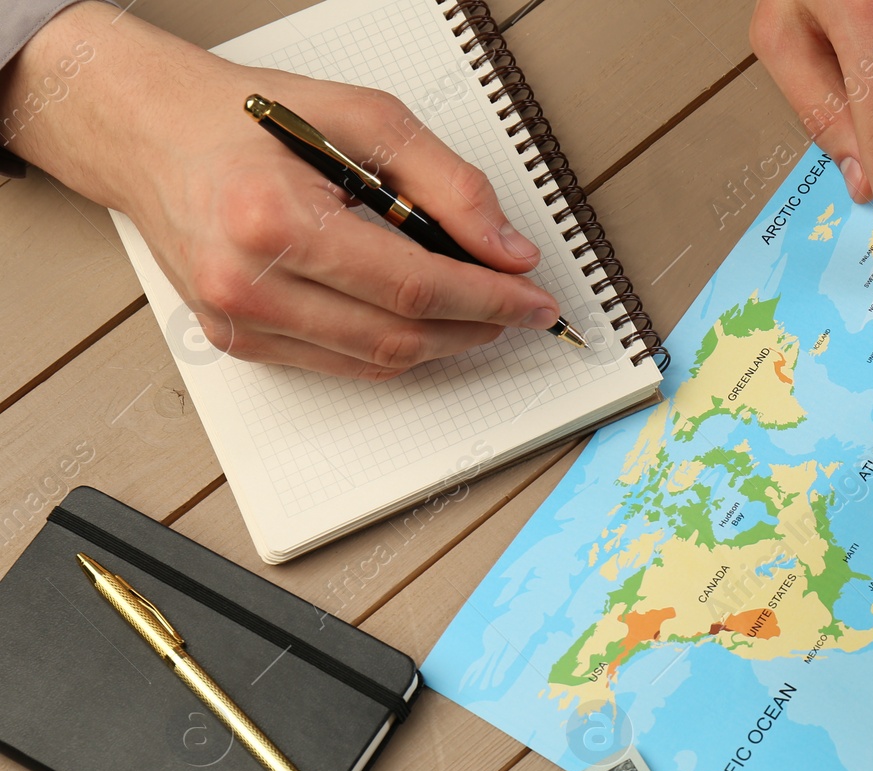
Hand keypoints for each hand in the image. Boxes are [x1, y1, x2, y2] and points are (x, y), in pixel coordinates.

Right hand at [2, 3, 561, 379]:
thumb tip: (507, 249)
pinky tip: (422, 321)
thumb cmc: (243, 118)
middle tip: (520, 307)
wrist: (148, 133)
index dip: (491, 300)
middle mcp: (248, 283)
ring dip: (442, 344)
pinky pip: (341, 365)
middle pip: (400, 336)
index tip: (537, 300)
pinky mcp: (238, 342)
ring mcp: (237, 322)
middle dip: (476, 326)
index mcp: (274, 222)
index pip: (415, 287)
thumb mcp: (362, 119)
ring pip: (376, 362)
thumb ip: (447, 184)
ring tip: (480, 312)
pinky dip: (393, 347)